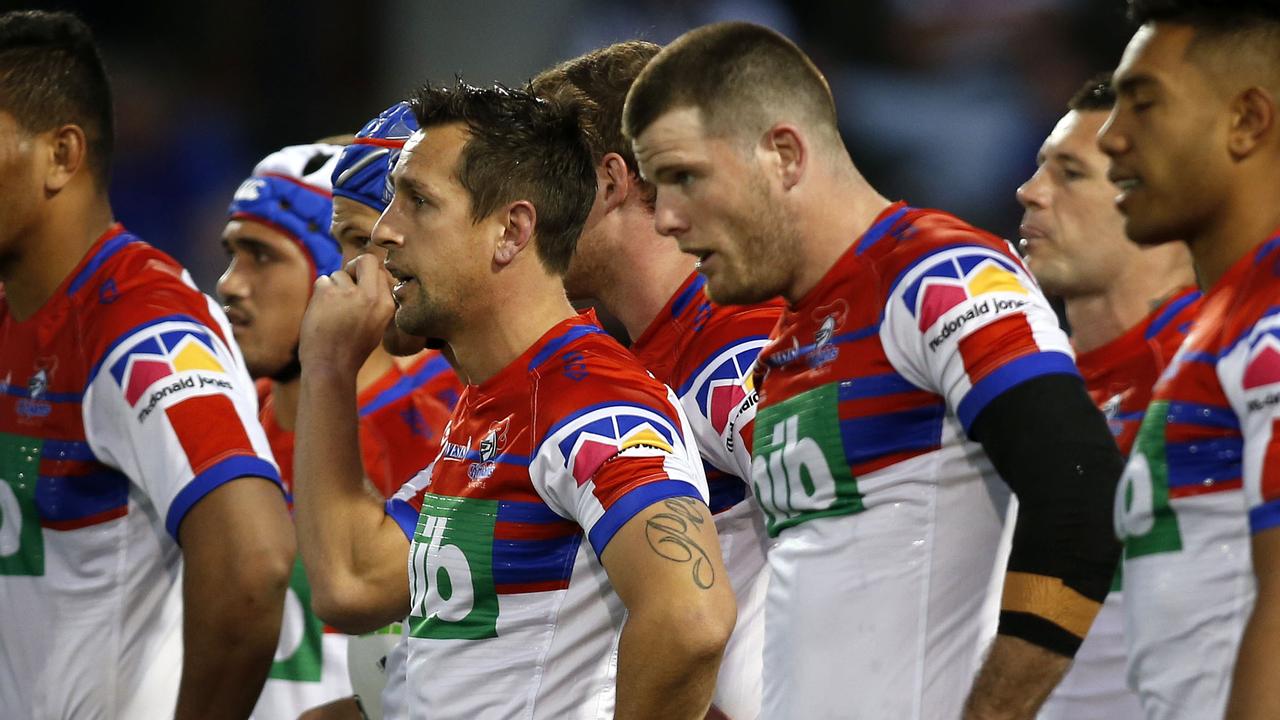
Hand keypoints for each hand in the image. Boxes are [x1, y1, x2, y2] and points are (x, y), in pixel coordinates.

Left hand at [299, 253, 394, 374]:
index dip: (367, 275)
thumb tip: (367, 275)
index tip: (359, 285)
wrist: (331, 366)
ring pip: (339, 274)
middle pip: (365, 260)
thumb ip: (375, 301)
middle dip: (354, 266)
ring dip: (332, 288)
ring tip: (331, 313)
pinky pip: (322, 281)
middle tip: (345, 282)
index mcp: (386, 305)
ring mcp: (349, 293)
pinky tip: (321, 313)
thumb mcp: (376, 325)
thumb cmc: (352, 349)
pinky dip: (319, 295)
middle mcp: (371, 296)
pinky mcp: (327, 293)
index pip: (381, 271)